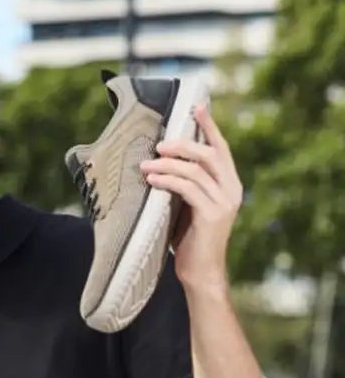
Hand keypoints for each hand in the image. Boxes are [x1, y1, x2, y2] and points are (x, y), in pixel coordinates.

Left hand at [139, 102, 242, 290]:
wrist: (200, 271)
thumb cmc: (189, 237)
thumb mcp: (187, 204)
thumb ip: (184, 183)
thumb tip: (159, 160)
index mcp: (229, 183)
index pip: (220, 148)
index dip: (209, 126)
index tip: (196, 106)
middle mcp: (232, 189)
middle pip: (210, 154)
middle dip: (184, 144)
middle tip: (158, 145)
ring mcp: (225, 202)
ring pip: (197, 171)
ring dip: (168, 165)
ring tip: (145, 166)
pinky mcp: (213, 216)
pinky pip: (189, 190)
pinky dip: (168, 182)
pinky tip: (152, 181)